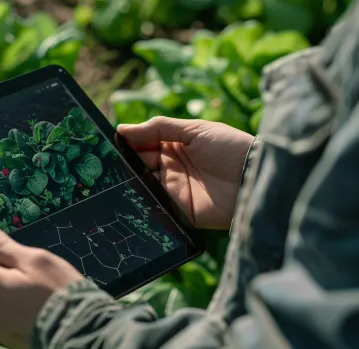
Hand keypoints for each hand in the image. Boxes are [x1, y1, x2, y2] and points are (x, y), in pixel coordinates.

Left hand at [0, 216, 83, 348]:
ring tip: (38, 289)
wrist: (80, 334)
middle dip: (1, 266)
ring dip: (8, 286)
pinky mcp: (4, 337)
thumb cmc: (58, 292)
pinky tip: (37, 305)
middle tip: (31, 268)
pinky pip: (4, 311)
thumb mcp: (33, 259)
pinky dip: (16, 305)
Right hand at [117, 117, 253, 229]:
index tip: (106, 143)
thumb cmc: (228, 147)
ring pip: (143, 186)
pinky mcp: (179, 211)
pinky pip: (155, 207)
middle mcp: (171, 168)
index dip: (126, 143)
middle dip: (123, 164)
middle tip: (104, 163)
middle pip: (138, 166)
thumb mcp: (194, 130)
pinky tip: (128, 196)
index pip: (142, 144)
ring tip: (112, 179)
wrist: (254, 177)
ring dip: (129, 182)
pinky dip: (142, 201)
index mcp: (174, 146)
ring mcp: (174, 190)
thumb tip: (122, 128)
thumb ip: (158, 128)